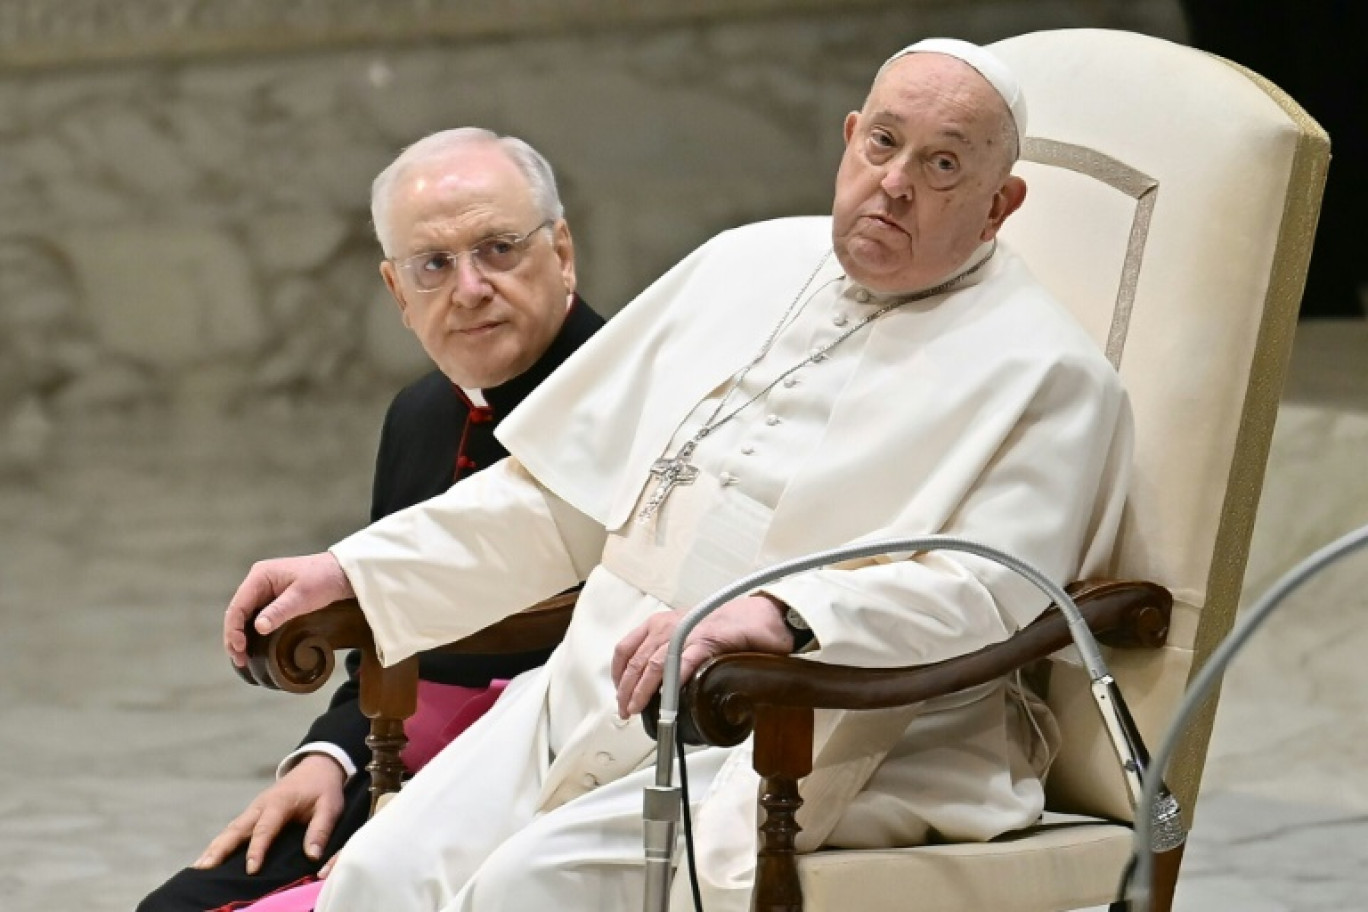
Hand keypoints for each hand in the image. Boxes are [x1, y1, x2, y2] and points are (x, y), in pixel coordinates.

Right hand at [192, 753, 346, 874]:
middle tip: (204, 867)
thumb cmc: (324, 789)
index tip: (251, 869)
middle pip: (237, 828)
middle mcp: (261, 805)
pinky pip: (233, 830)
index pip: (265, 828)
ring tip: (198, 868)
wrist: (317, 767)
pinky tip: (210, 859)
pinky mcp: (252, 814)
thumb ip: (321, 829)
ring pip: (230, 829)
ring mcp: (254, 809)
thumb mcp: (330, 806)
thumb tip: (313, 856)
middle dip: (220, 849)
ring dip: (214, 847)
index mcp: (279, 802)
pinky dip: (220, 843)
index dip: (257, 849)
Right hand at [224, 552, 353, 667]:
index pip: (237, 607)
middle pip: (237, 614)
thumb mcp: (302, 597)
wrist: (343, 573)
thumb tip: (258, 628)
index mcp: (259, 577)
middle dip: (234, 638)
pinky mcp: (274, 600)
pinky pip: (257, 618)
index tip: (240, 648)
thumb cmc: (324, 580)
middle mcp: (258, 583)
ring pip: (245, 618)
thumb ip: (280, 611)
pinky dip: (253, 633)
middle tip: (240, 660)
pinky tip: (254, 648)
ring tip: (243, 659)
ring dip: (242, 637)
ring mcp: (265, 591)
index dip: (234, 630)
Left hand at [611, 594, 793, 717]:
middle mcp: (668, 626)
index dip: (617, 674)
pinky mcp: (707, 641)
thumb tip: (654, 684)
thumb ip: (670, 654)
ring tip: (636, 709)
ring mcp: (687, 634)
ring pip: (654, 666)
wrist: (756, 616)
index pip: (625, 648)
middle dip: (626, 690)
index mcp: (660, 624)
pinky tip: (666, 699)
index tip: (619, 693)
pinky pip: (683, 663)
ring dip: (641, 691)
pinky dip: (672, 683)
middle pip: (635, 661)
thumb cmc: (724, 627)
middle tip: (625, 710)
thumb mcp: (687, 636)